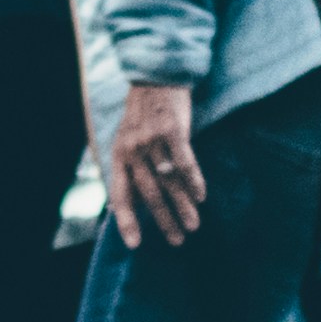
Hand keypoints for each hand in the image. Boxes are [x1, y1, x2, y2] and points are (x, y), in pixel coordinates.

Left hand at [103, 81, 207, 249]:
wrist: (156, 77)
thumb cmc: (142, 113)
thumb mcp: (126, 139)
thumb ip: (130, 167)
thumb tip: (132, 201)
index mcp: (119, 154)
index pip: (121, 195)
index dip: (127, 221)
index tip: (135, 245)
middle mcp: (133, 149)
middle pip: (150, 194)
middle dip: (164, 220)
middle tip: (177, 240)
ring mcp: (152, 140)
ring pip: (169, 182)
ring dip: (183, 206)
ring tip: (193, 225)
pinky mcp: (173, 130)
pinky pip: (185, 162)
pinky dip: (194, 181)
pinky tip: (201, 196)